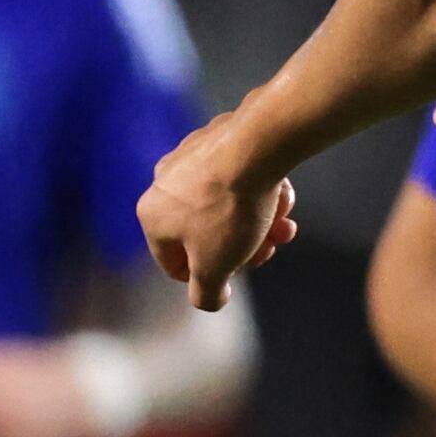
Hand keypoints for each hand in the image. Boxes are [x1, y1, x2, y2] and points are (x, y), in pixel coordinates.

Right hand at [136, 120, 299, 307]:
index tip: (241, 270)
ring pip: (225, 206)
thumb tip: (210, 299)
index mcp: (152, 217)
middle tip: (270, 247)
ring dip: (257, 221)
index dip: (211, 277)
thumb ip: (206, 294)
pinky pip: (236, 176)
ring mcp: (189, 157)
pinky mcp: (217, 137)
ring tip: (284, 222)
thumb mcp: (214, 268)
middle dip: (243, 247)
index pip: (175, 264)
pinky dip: (258, 190)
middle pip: (206, 234)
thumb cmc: (228, 210)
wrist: (258, 145)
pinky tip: (281, 194)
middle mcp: (162, 184)